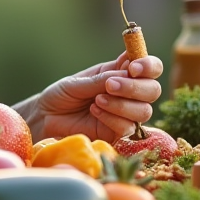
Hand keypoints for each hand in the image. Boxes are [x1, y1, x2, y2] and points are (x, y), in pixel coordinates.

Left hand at [18, 52, 162, 141]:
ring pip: (144, 111)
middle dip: (135, 87)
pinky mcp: (118, 133)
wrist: (45, 118)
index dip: (149, 66)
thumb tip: (127, 72)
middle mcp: (128, 93)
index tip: (134, 67)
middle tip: (110, 86)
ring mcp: (125, 114)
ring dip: (122, 104)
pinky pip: (128, 127)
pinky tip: (94, 111)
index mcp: (120, 73)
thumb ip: (102, 79)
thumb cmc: (61, 95)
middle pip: (153, 90)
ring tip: (97, 100)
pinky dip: (112, 118)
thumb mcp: (78, 82)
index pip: (150, 67)